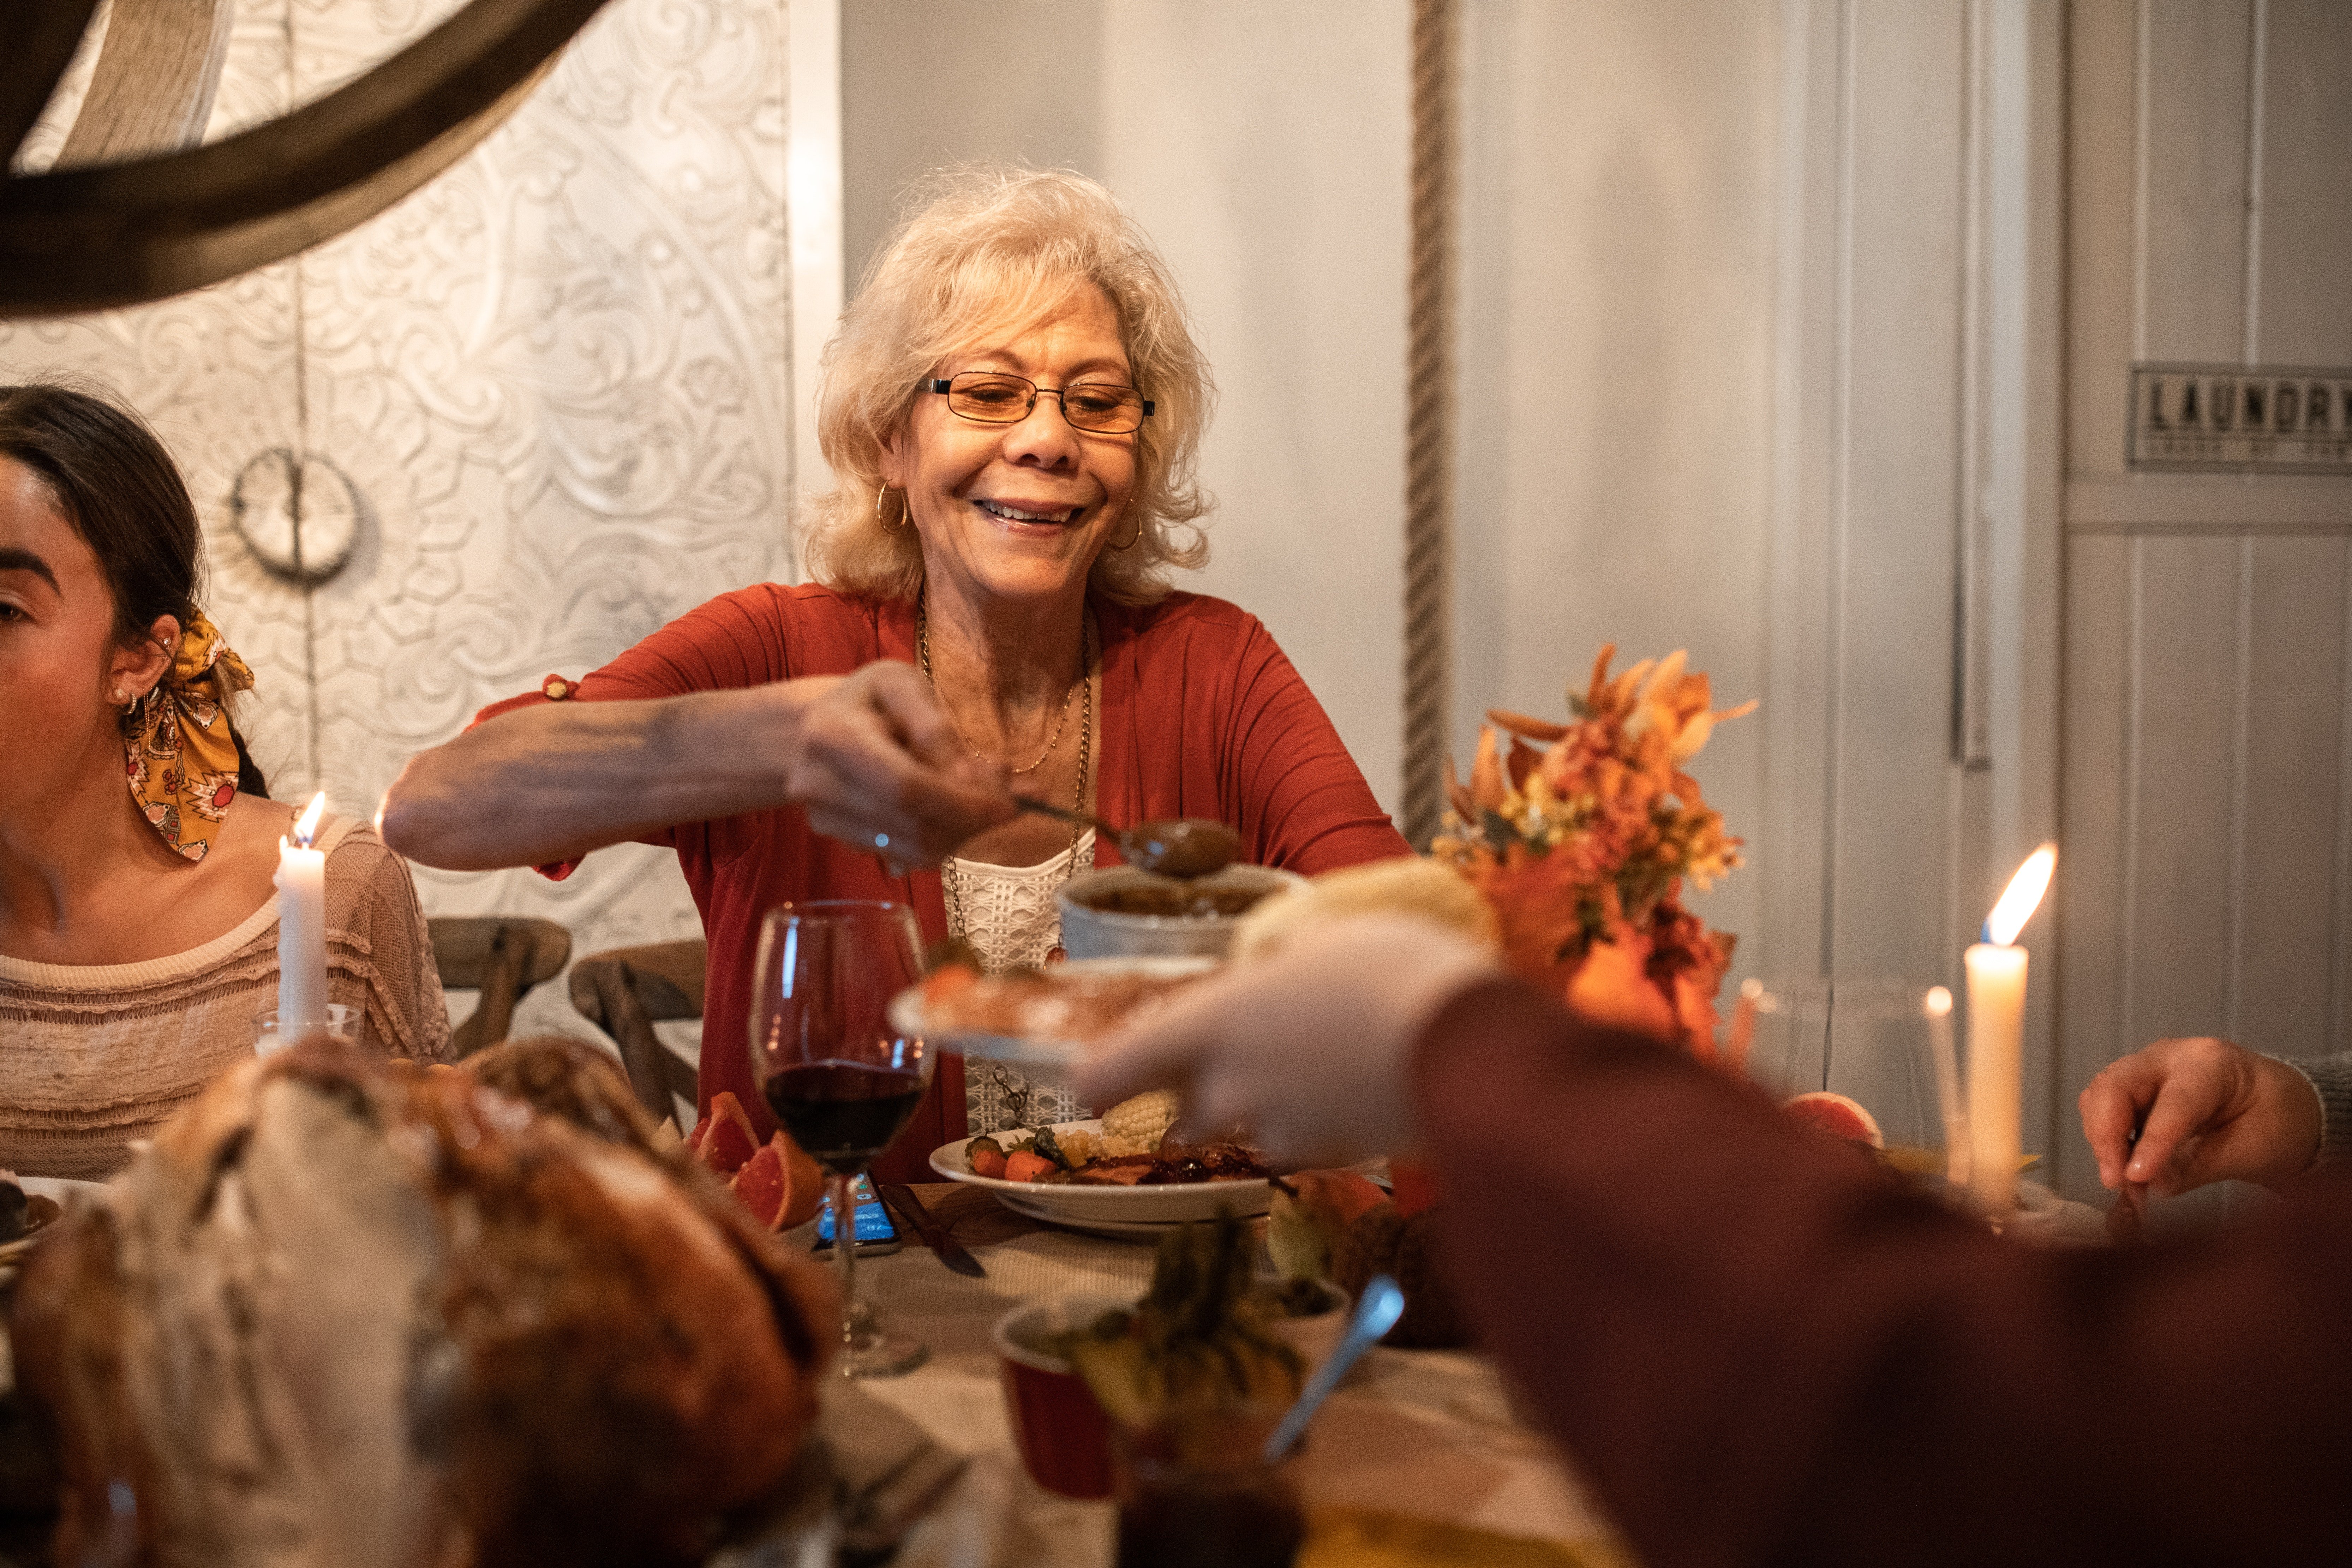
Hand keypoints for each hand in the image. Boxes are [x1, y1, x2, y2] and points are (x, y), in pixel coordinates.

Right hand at [785, 661, 1013, 867]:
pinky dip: (940, 840)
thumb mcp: (900, 685)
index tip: (1008, 806)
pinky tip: (949, 810)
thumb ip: (935, 728)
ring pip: (913, 850)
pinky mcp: (839, 841)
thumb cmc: (865, 699)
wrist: (807, 728)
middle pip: (912, 827)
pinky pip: (904, 856)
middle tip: (1007, 801)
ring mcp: (825, 820)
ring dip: (960, 832)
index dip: (961, 803)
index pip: (905, 788)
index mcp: (834, 736)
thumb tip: (974, 781)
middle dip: (970, 821)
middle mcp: (820, 786)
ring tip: (979, 798)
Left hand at [1075, 914, 1499, 1166]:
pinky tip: (1361, 1085)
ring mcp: (1279, 1130)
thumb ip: (1275, 968)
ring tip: (1326, 1063)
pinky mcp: (1330, 1157)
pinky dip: (1320, 1121)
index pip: (1117, 1066)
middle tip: (1243, 1064)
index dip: (1101, 1078)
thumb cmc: (1392, 969)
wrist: (1468, 1043)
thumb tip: (1269, 972)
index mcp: (1213, 1022)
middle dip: (1200, 1098)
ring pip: (1249, 1128)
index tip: (1088, 1084)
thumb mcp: (1321, 939)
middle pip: (1183, 1111)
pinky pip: (1305, 1141)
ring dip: (1268, 1108)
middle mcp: (1230, 1088)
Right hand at [2078, 1036, 2321, 1196]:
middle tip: (2114, 1181)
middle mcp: (2169, 1057)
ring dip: (2101, 1140)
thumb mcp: (2254, 1149)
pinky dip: (2105, 1141)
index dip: (2151, 1142)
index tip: (2135, 1178)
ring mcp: (2146, 1069)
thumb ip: (2200, 1166)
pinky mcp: (2133, 1089)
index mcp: (2211, 1063)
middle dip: (2106, 1135)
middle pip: (2115, 1085)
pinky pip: (2102, 1109)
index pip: (2173, 1102)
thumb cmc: (2279, 1121)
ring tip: (2120, 1181)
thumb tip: (2151, 1187)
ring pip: (2099, 1096)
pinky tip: (2123, 1168)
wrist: (2283, 1106)